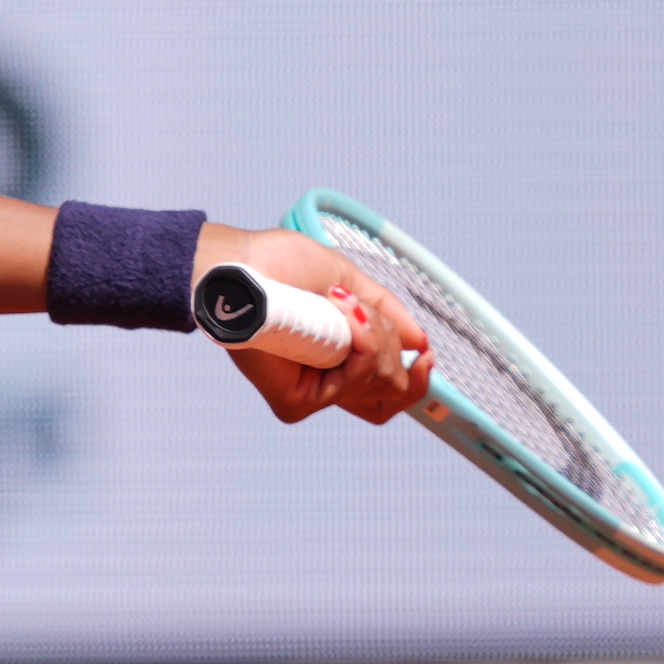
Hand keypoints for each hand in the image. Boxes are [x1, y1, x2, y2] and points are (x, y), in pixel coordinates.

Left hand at [198, 222, 429, 425]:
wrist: (239, 262)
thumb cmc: (278, 263)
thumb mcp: (346, 279)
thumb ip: (387, 312)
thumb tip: (421, 343)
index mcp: (338, 361)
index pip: (391, 393)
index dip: (418, 380)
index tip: (424, 352)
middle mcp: (326, 383)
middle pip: (394, 390)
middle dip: (391, 342)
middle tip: (361, 311)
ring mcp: (310, 394)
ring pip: (381, 383)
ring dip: (375, 333)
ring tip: (339, 302)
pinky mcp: (294, 401)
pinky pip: (354, 382)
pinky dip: (359, 342)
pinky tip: (336, 314)